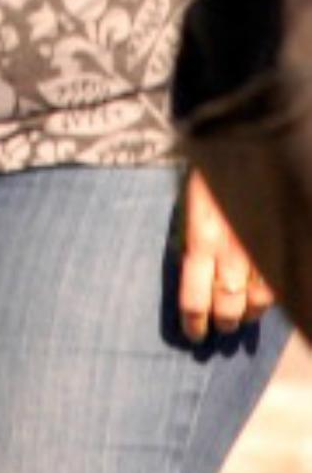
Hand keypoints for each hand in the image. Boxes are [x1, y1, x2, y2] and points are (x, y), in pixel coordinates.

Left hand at [177, 167, 276, 342]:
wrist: (244, 138)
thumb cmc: (210, 169)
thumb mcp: (191, 204)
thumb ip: (196, 239)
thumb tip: (194, 269)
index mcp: (202, 238)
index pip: (194, 298)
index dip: (194, 321)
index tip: (193, 334)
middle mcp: (232, 250)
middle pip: (228, 305)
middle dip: (223, 321)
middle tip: (220, 326)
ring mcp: (260, 248)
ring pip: (259, 300)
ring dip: (249, 313)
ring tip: (243, 316)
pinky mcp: (280, 244)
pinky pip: (280, 282)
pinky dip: (274, 295)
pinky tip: (268, 297)